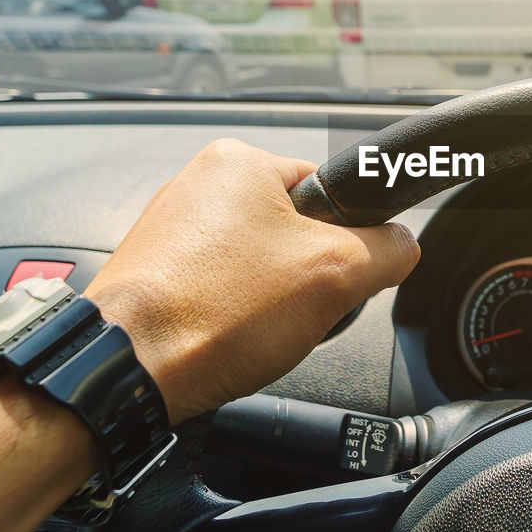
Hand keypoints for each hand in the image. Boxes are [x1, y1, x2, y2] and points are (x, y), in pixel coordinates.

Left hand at [85, 139, 419, 422]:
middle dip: (306, 276)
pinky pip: (220, 286)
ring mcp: (171, 227)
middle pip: (295, 230)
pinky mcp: (155, 270)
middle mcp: (199, 182)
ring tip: (256, 325)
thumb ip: (389, 249)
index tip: (339, 276)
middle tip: (297, 307)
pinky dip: (234, 313)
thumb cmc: (215, 313)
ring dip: (272, 299)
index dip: (348, 241)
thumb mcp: (337, 274)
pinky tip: (228, 336)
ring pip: (259, 263)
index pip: (330, 192)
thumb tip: (403, 246)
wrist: (129, 371)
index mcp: (240, 161)